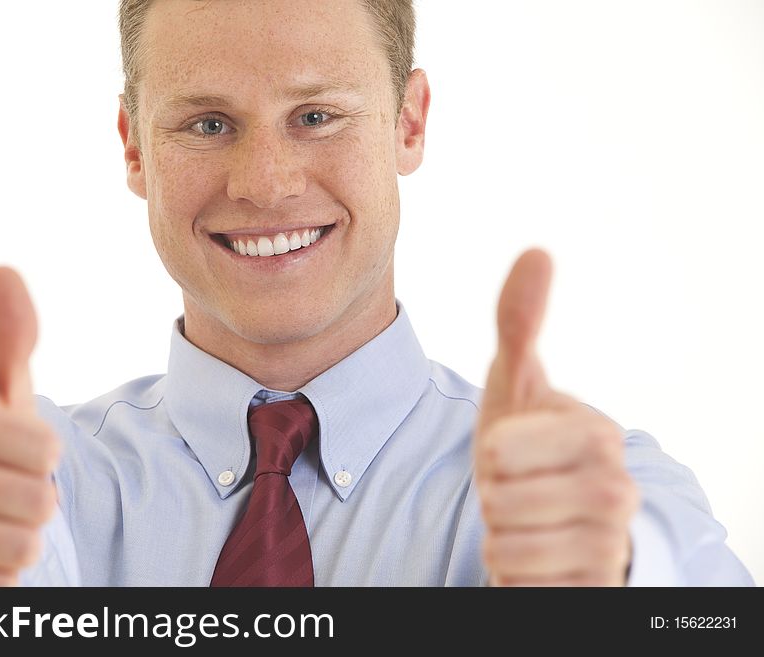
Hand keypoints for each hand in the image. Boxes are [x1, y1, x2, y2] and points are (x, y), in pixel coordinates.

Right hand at [0, 267, 60, 585]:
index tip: (19, 448)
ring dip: (24, 535)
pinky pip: (1, 585)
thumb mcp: (0, 384)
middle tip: (8, 487)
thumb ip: (12, 333)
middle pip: (39, 500)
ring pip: (24, 546)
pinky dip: (3, 573)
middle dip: (37, 497)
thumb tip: (3, 268)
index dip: (47, 452)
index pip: (47, 448)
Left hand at [475, 249, 639, 585]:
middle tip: (516, 491)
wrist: (547, 519)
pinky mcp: (597, 591)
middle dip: (492, 500)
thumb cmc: (527, 448)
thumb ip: (520, 322)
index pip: (501, 453)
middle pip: (501, 503)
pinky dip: (512, 577)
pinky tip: (535, 560)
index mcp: (596, 435)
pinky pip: (522, 589)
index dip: (492, 456)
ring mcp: (610, 547)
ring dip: (499, 539)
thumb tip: (538, 251)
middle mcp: (616, 492)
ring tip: (524, 523)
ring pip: (508, 551)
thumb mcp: (515, 385)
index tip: (513, 454)